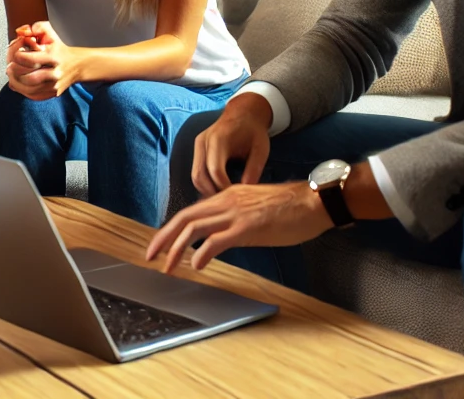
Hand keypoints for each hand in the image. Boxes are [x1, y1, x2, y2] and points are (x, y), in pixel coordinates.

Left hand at [5, 22, 80, 99]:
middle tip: (10, 66)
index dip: (18, 57)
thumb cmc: (61, 49)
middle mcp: (55, 73)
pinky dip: (23, 91)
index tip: (16, 55)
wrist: (78, 65)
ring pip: (30, 90)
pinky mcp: (53, 93)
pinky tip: (19, 83)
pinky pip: (34, 96)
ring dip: (16, 83)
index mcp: (53, 56)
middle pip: (29, 78)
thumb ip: (39, 27)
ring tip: (11, 75)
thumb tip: (24, 30)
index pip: (30, 60)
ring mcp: (54, 85)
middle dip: (15, 73)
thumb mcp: (52, 34)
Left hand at [145, 181, 331, 272]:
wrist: (312, 202)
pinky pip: (218, 239)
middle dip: (163, 238)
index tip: (159, 244)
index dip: (170, 228)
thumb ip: (234, 219)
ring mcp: (236, 213)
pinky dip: (203, 252)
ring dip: (177, 248)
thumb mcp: (253, 210)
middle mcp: (226, 201)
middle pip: (185, 217)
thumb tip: (219, 237)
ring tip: (168, 266)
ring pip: (195, 227)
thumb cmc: (289, 208)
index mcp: (227, 197)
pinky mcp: (248, 227)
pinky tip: (197, 265)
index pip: (190, 212)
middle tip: (150, 256)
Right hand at [190, 94, 273, 196]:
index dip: (223, 187)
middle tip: (228, 206)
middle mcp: (203, 141)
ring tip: (224, 200)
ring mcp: (198, 145)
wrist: (245, 113)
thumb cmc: (254, 131)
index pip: (215, 170)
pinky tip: (219, 191)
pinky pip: (197, 171)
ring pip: (195, 176)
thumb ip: (254, 170)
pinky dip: (205, 184)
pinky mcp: (198, 150)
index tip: (236, 198)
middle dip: (212, 193)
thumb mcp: (260, 149)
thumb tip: (245, 194)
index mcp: (219, 138)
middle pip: (199, 175)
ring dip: (207, 190)